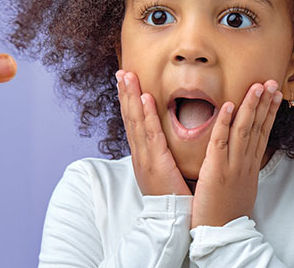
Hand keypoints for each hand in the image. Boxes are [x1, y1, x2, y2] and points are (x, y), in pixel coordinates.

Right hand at [117, 70, 190, 195]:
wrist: (169, 221)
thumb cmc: (172, 200)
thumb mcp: (163, 174)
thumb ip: (162, 158)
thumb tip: (164, 146)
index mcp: (142, 157)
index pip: (133, 124)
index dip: (128, 103)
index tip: (126, 84)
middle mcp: (139, 154)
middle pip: (129, 118)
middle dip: (124, 94)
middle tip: (121, 72)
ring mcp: (145, 158)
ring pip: (136, 121)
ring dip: (131, 97)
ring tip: (127, 77)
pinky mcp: (156, 162)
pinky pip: (151, 133)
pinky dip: (147, 115)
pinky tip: (144, 99)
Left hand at [191, 80, 281, 228]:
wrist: (222, 235)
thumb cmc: (227, 212)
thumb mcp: (241, 188)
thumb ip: (242, 169)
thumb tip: (244, 158)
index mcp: (250, 166)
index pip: (263, 132)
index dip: (269, 111)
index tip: (275, 93)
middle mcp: (245, 163)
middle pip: (258, 127)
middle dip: (265, 102)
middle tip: (272, 81)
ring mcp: (233, 166)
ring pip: (243, 130)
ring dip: (250, 106)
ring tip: (256, 86)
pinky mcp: (217, 170)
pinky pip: (221, 142)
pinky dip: (225, 122)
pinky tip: (229, 106)